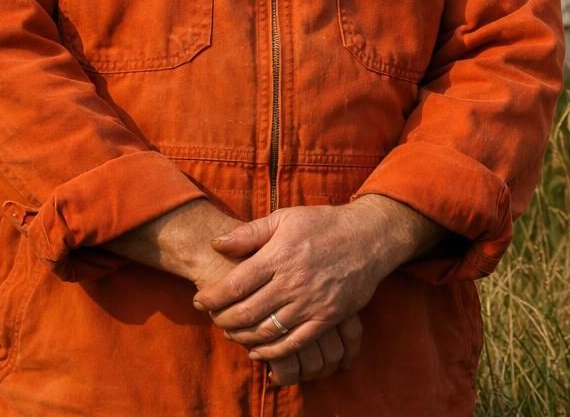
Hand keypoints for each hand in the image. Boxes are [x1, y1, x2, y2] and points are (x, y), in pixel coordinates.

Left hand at [192, 197, 437, 384]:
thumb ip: (249, 233)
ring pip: (266, 331)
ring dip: (242, 336)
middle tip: (214, 318)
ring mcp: (311, 302)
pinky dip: (272, 351)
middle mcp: (293, 282)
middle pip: (246, 312)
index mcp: (279, 255)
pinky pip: (294, 342)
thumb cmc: (323, 224)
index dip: (211, 297)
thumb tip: (216, 244)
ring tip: (232, 331)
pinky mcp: (328, 317)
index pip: (234, 285)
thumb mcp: (285, 218)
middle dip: (222, 319)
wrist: (369, 237)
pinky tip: (258, 350)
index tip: (200, 300)